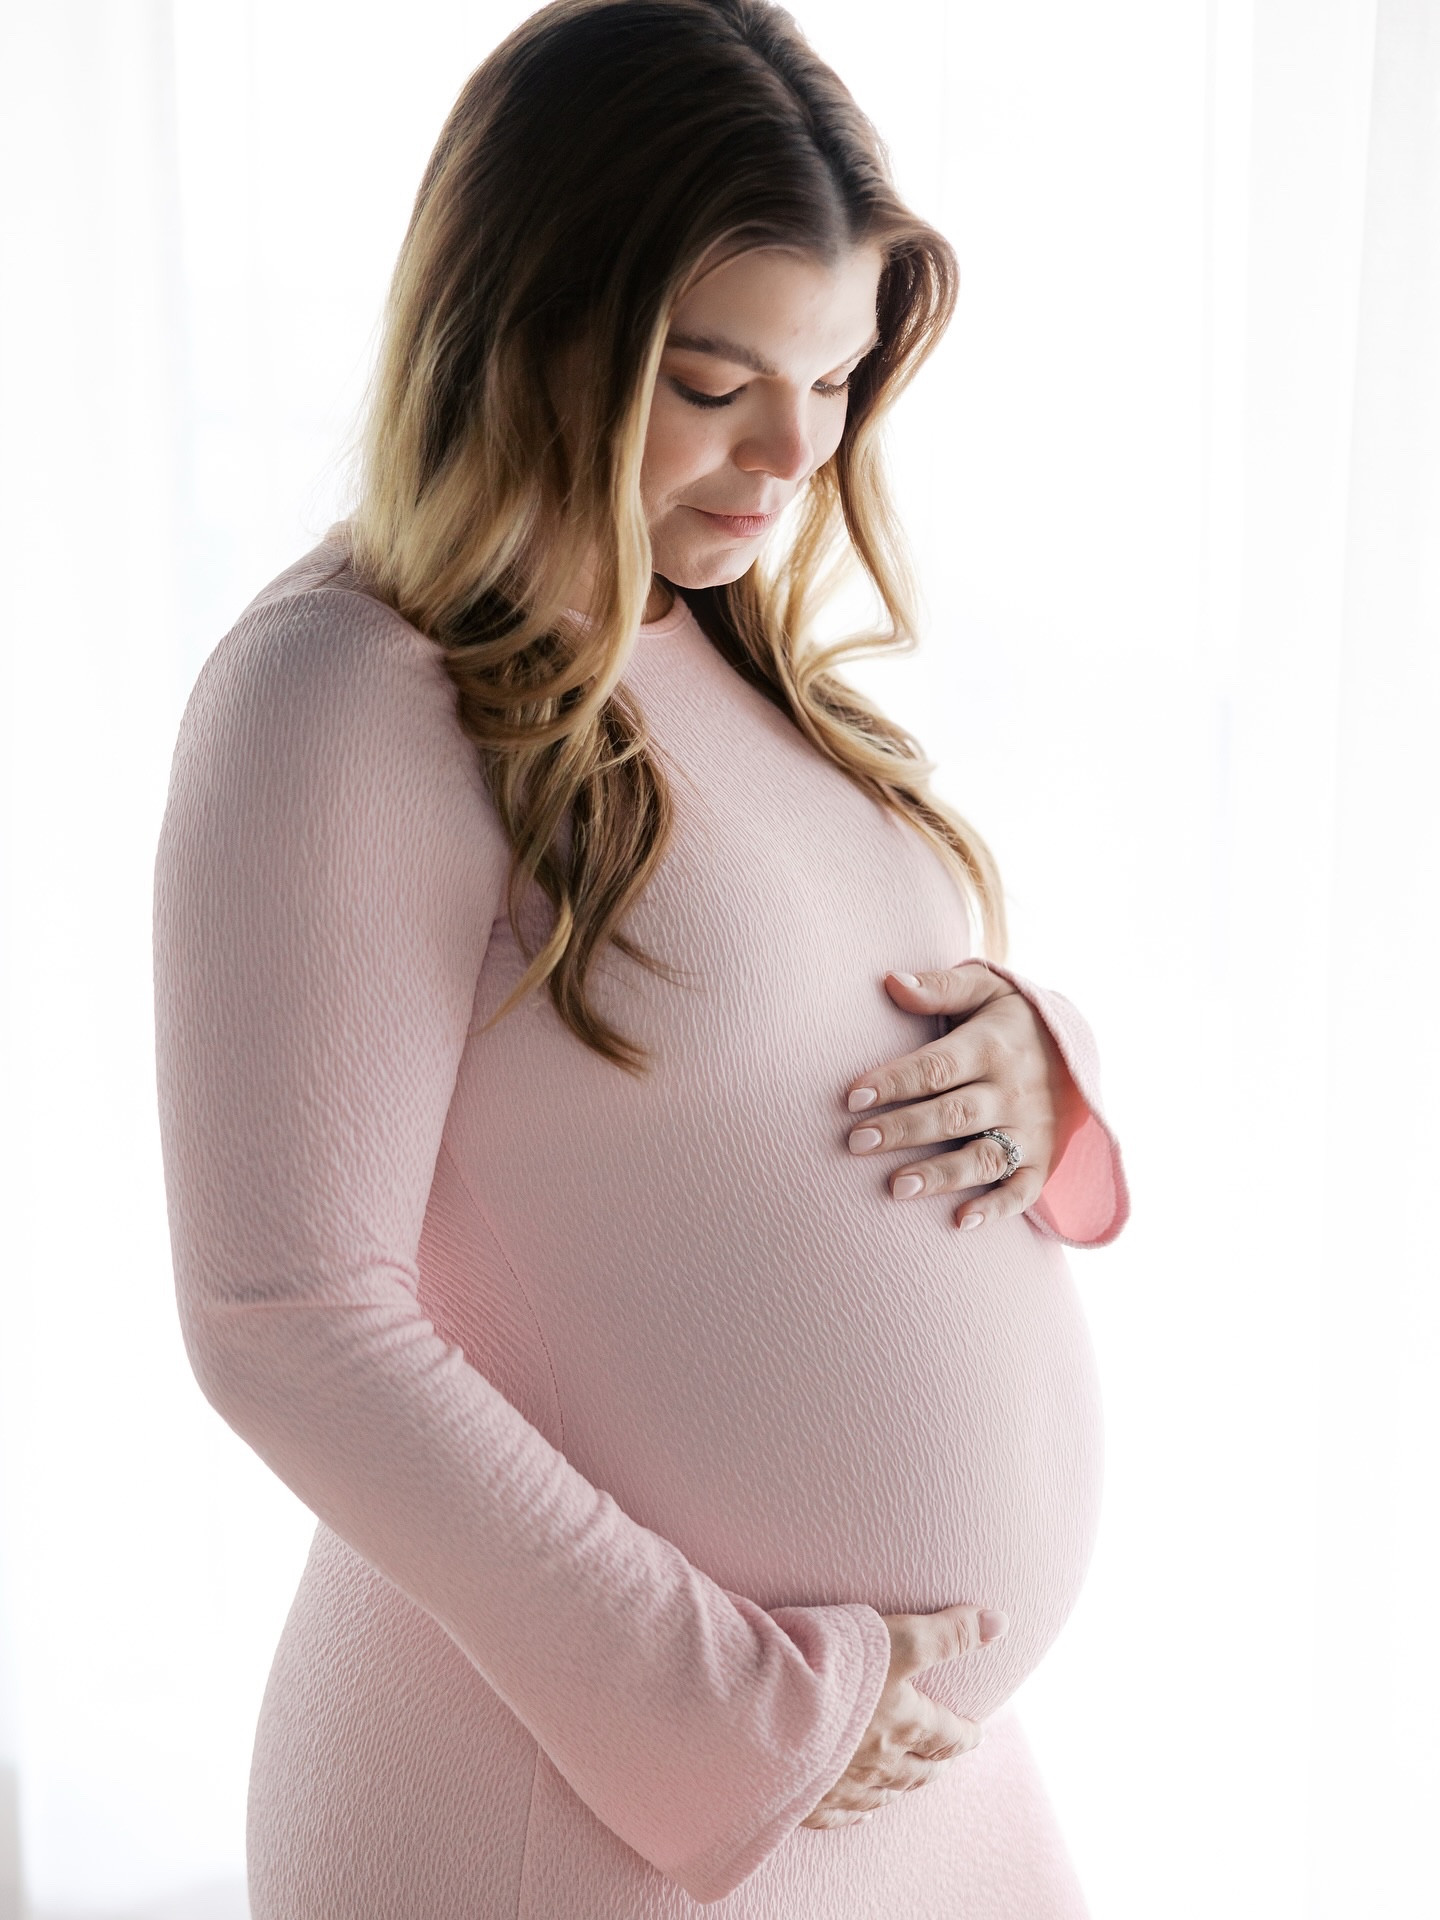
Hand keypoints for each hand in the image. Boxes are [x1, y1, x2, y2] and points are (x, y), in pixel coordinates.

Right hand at [798, 1603, 1007, 1829]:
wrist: (764, 1712)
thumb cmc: (832, 1669)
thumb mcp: (898, 1638)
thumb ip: (948, 1632)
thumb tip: (1000, 1621)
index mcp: (904, 1724)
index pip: (947, 1734)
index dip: (965, 1733)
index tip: (976, 1733)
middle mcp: (879, 1761)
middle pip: (919, 1770)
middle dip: (937, 1764)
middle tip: (947, 1762)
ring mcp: (842, 1784)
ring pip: (883, 1793)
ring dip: (902, 1788)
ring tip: (911, 1783)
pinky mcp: (807, 1798)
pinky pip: (841, 1814)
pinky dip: (858, 1814)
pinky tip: (862, 1814)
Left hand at [842, 963, 1088, 1230]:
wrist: (1077, 1050)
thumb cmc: (1011, 1019)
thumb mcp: (985, 989)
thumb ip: (940, 987)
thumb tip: (891, 981)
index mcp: (993, 1046)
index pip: (937, 1067)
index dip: (895, 1081)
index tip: (852, 1097)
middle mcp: (1013, 1091)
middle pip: (954, 1114)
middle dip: (905, 1130)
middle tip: (856, 1142)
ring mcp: (1030, 1130)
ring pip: (984, 1157)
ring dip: (942, 1175)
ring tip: (896, 1188)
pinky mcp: (1043, 1160)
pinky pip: (1023, 1190)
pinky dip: (997, 1208)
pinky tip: (961, 1222)